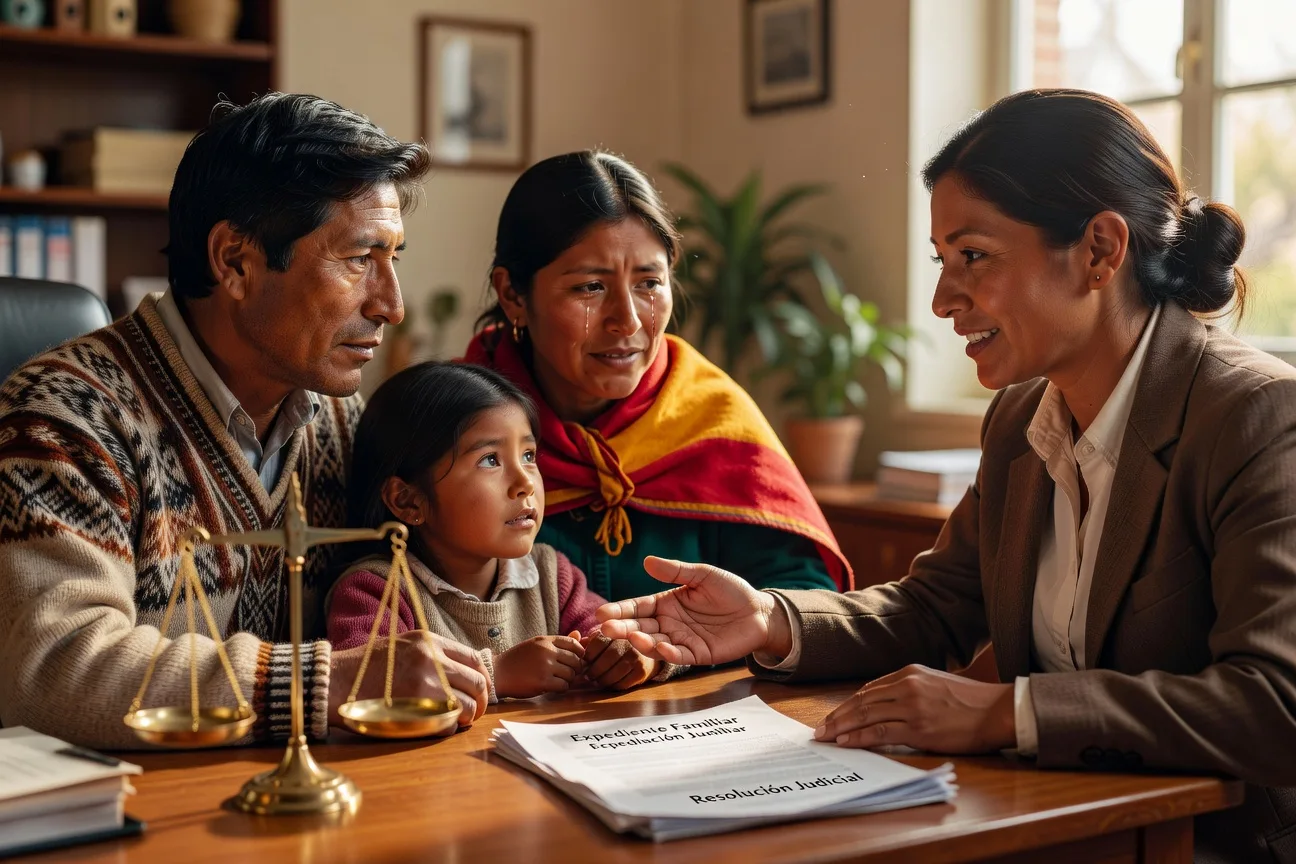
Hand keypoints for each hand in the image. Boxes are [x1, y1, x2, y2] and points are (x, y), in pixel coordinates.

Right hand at [330, 631, 488, 731]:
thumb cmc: (365, 667)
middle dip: (480, 701)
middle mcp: (431, 659)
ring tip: (456, 721)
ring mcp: (425, 684)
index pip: (474, 658)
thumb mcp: (402, 645)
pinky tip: (437, 728)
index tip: (479, 690)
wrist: (334, 682)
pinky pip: (448, 724)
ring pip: (467, 706)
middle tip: (474, 712)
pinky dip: (448, 729)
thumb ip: (431, 654)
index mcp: (429, 641)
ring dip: (465, 717)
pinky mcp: (415, 709)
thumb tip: (460, 670)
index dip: (481, 677)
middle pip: (477, 683)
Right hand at [494, 635, 585, 698]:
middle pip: (575, 660)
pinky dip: (562, 688)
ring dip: (568, 680)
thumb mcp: (536, 645)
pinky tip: (554, 688)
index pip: (573, 644)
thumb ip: (558, 642)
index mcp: (545, 640)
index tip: (577, 660)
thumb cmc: (517, 660)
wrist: (498, 673)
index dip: (580, 653)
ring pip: (571, 674)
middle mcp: (547, 651)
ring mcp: (545, 666)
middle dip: (575, 669)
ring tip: (559, 681)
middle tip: (568, 674)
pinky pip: (563, 686)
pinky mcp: (542, 682)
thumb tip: (580, 635)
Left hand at [581, 632, 658, 689]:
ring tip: (596, 680)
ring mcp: (638, 656)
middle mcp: (630, 642)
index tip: (585, 661)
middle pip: (608, 657)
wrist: (646, 654)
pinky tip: (609, 683)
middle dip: (595, 669)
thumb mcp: (606, 638)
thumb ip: (591, 639)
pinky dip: (613, 685)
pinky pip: (624, 682)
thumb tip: (576, 638)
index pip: (600, 641)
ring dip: (602, 679)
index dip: (589, 653)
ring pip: (616, 671)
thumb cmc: (620, 645)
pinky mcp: (642, 671)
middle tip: (587, 675)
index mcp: (618, 631)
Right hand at [595, 556, 787, 665]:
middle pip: (640, 627)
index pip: (638, 607)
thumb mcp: (702, 575)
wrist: (759, 611)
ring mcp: (682, 640)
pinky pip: (679, 656)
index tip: (601, 614)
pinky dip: (668, 653)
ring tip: (632, 636)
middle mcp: (669, 623)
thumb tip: (646, 561)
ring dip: (642, 642)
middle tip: (604, 629)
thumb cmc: (730, 590)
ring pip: (655, 644)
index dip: (620, 610)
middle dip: (622, 629)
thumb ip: (676, 571)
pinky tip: (659, 648)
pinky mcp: (698, 655)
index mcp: (667, 603)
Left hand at [814, 665, 1015, 753]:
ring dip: (842, 727)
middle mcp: (907, 686)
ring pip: (866, 716)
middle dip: (838, 716)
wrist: (998, 710)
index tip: (834, 716)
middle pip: (861, 701)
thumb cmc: (971, 701)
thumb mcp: (935, 684)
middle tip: (820, 729)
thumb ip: (909, 689)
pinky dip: (859, 738)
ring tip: (826, 737)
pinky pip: (880, 733)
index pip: (869, 690)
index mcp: (910, 672)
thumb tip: (883, 704)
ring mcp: (912, 707)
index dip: (848, 704)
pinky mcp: (919, 728)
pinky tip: (846, 742)